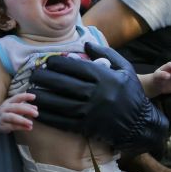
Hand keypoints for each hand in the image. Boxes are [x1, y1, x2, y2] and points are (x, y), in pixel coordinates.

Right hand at [0, 93, 37, 131]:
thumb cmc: (7, 112)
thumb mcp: (14, 107)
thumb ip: (25, 107)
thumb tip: (35, 108)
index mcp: (9, 102)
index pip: (17, 97)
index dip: (25, 96)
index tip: (34, 97)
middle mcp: (5, 108)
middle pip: (16, 107)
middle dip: (27, 110)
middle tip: (36, 113)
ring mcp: (3, 117)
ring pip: (12, 117)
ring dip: (22, 120)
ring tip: (31, 123)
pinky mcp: (3, 125)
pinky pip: (12, 126)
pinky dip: (21, 127)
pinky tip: (29, 128)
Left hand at [27, 42, 167, 153]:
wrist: (140, 124)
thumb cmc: (131, 93)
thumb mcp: (125, 68)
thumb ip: (106, 54)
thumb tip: (85, 44)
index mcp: (105, 78)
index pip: (76, 68)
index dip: (59, 64)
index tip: (47, 61)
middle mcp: (97, 95)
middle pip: (65, 85)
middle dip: (46, 79)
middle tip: (33, 74)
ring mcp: (91, 113)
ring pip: (61, 104)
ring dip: (43, 98)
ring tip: (30, 91)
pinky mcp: (87, 127)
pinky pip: (64, 121)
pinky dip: (49, 117)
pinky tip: (38, 111)